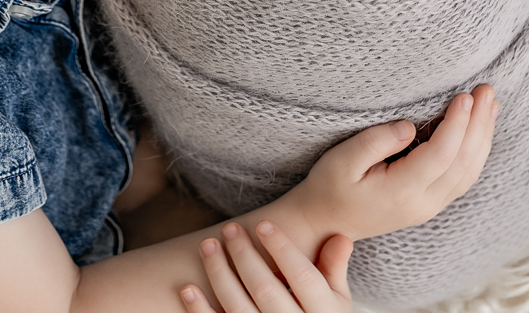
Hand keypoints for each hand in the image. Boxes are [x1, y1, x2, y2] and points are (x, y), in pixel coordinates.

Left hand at [180, 222, 352, 312]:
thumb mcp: (336, 303)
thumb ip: (333, 270)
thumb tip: (340, 235)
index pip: (304, 278)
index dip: (283, 249)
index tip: (263, 224)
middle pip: (267, 289)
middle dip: (245, 256)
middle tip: (229, 228)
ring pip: (239, 307)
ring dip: (219, 274)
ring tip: (207, 246)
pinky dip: (200, 310)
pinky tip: (188, 288)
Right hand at [282, 85, 497, 241]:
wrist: (325, 224)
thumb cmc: (329, 187)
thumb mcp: (341, 160)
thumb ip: (375, 142)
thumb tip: (409, 127)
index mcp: (401, 192)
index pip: (442, 155)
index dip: (457, 123)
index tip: (464, 95)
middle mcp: (423, 203)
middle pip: (463, 162)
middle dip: (478, 124)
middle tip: (486, 90)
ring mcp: (429, 206)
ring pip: (469, 172)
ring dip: (483, 136)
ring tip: (491, 104)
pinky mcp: (430, 203)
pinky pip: (463, 177)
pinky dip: (476, 151)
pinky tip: (480, 131)